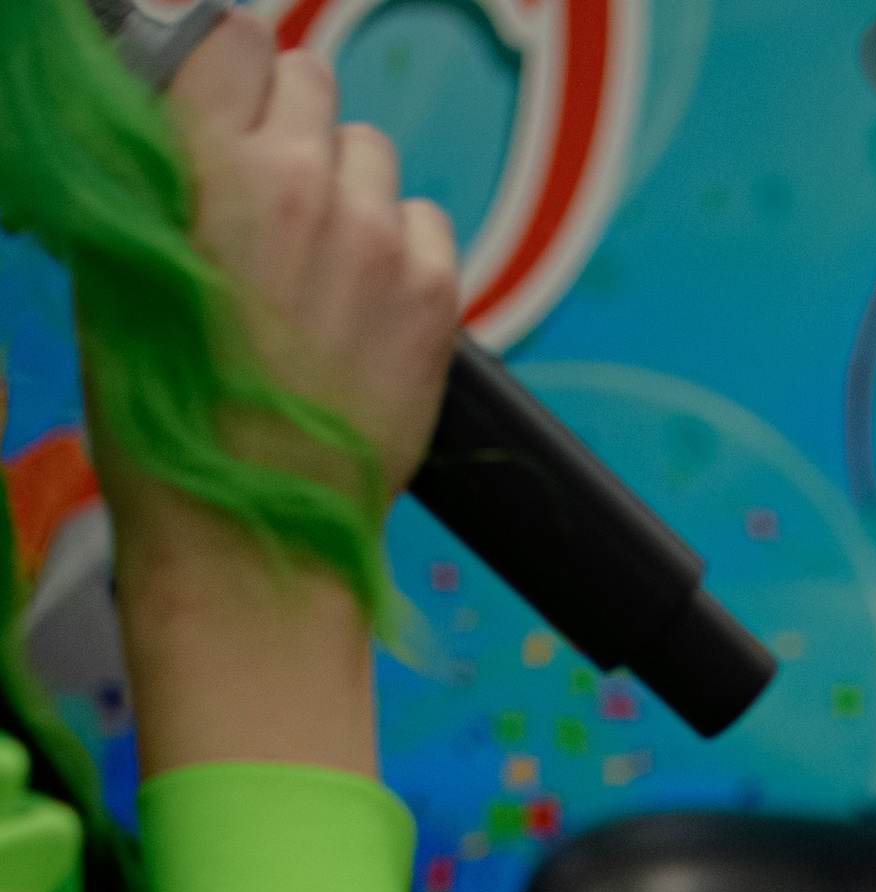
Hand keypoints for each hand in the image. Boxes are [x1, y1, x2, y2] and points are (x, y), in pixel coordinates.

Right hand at [95, 14, 458, 774]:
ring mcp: (376, 239)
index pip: (238, 43)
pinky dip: (402, 253)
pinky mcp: (433, 296)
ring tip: (318, 274)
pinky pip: (428, 225)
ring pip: (373, 157)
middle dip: (291, 134)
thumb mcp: (120, 276)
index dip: (233, 82)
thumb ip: (157, 178)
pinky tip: (363, 310)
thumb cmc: (169, 422)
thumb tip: (184, 129)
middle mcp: (301, 183)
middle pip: (312, 87)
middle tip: (271, 210)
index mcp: (207, 162)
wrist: (250, 535)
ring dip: (349, 195)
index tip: (230, 118)